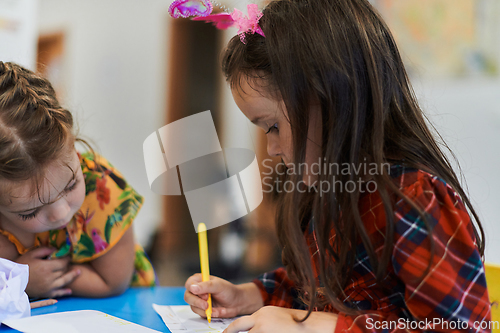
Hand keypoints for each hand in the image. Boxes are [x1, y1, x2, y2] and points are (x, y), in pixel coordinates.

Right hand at [16, 247, 80, 298]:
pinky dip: (64, 292)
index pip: (63, 262)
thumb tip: (56, 249)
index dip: (67, 258)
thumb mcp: (32, 254)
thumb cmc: (21, 265)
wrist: (12, 280)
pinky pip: (57, 293)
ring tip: (79, 272)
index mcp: (47, 267)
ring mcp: (49, 287)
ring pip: (64, 281)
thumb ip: (45, 250)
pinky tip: (70, 291)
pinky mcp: (45, 293)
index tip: (70, 255)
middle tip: (72, 261)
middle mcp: (50, 278)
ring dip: (72, 276)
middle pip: (63, 270)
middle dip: (68, 265)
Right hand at [184, 274, 262, 318]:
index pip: (189, 284)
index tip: (205, 295)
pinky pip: (200, 313)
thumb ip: (205, 286)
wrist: (236, 303)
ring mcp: (198, 300)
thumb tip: (192, 288)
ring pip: (193, 307)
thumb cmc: (228, 291)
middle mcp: (197, 290)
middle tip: (207, 305)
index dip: (194, 290)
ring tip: (215, 309)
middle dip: (197, 302)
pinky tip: (217, 311)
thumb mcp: (218, 285)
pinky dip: (208, 314)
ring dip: (204, 310)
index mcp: (199, 280)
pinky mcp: (201, 309)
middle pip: (188, 296)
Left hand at [223, 306, 337, 332]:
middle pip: (239, 328)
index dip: (230, 331)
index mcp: (261, 313)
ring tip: (270, 330)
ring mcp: (262, 329)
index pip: (240, 323)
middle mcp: (260, 320)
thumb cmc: (296, 323)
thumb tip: (250, 330)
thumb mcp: (275, 317)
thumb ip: (262, 322)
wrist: (309, 325)